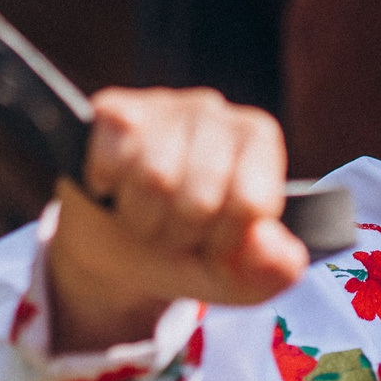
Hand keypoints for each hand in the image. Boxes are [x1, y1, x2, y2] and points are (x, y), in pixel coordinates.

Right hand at [44, 88, 309, 353]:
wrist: (116, 245)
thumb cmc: (189, 250)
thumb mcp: (238, 276)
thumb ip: (274, 269)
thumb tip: (264, 238)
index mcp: (258, 139)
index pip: (249, 204)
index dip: (223, 242)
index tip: (213, 244)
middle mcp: (214, 110)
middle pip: (199, 198)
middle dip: (178, 234)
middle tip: (171, 231)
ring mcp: (162, 104)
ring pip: (154, 179)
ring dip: (140, 217)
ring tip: (143, 212)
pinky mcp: (112, 109)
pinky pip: (112, 158)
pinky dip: (107, 189)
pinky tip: (113, 187)